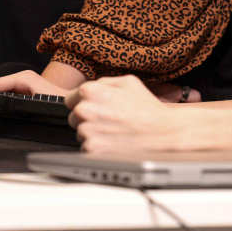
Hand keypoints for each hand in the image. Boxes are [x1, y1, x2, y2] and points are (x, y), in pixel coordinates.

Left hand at [67, 75, 194, 152]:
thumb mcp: (128, 81)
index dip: (84, 103)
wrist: (161, 133)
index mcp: (91, 91)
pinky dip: (98, 146)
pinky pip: (87, 147)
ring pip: (80, 133)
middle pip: (74, 117)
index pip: (70, 98)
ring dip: (93, 133)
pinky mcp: (92, 149)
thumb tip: (90, 87)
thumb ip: (103, 82)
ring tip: (114, 130)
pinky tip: (113, 141)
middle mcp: (85, 110)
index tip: (96, 107)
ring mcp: (87, 131)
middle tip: (109, 119)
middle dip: (88, 118)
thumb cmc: (146, 108)